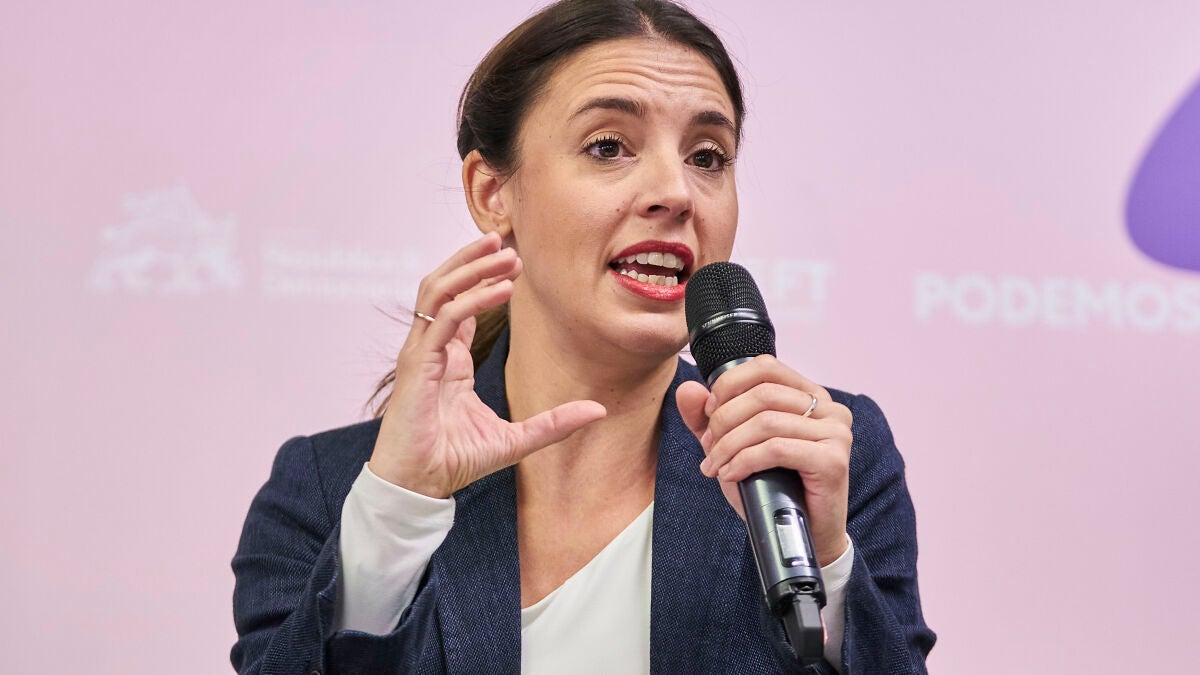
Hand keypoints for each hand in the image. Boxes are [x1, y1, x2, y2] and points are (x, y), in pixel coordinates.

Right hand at [368, 232, 606, 497]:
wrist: (420, 486)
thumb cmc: (455, 462)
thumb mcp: (517, 439)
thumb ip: (555, 422)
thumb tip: (599, 410)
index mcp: (449, 359)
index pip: (460, 303)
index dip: (484, 278)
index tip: (516, 261)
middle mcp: (432, 348)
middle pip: (445, 285)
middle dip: (475, 259)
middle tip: (509, 241)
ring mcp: (421, 352)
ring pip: (438, 290)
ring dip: (469, 267)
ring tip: (502, 252)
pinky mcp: (417, 364)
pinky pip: (442, 319)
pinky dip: (470, 299)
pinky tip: (499, 290)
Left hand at [675, 355, 851, 564]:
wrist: (799, 535)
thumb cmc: (772, 488)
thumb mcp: (732, 447)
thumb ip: (708, 418)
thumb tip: (689, 389)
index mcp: (810, 395)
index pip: (765, 367)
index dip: (729, 386)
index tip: (710, 414)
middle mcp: (829, 408)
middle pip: (762, 394)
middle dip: (724, 421)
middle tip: (709, 448)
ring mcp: (835, 433)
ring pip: (766, 422)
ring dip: (729, 446)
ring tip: (716, 465)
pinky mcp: (832, 460)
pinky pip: (776, 449)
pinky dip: (744, 461)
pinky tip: (731, 475)